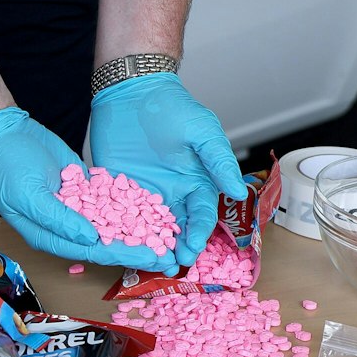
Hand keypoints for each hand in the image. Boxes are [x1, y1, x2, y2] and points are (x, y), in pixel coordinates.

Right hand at [0, 108, 175, 271]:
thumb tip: (90, 239)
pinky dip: (130, 204)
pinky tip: (154, 208)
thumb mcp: (28, 195)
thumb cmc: (7, 168)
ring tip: (167, 234)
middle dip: (138, 247)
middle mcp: (66, 227)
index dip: (122, 255)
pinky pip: (110, 199)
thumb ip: (58, 218)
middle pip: (107, 242)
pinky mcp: (86, 189)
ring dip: (138, 229)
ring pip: (112, 223)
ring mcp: (77, 207)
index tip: (150, 257)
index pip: (91, 252)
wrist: (6, 134)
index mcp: (50, 236)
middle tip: (168, 254)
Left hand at [89, 72, 244, 265]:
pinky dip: (121, 232)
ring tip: (150, 265)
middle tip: (172, 265)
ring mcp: (144, 194)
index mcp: (195, 183)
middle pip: (177, 229)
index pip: (200, 215)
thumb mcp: (202, 130)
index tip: (192, 247)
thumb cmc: (172, 106)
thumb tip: (238, 192)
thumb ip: (219, 161)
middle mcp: (172, 194)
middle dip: (176, 248)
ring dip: (151, 247)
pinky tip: (119, 246)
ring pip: (150, 228)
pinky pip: (120, 216)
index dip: (198, 233)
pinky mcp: (118, 190)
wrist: (132, 90)